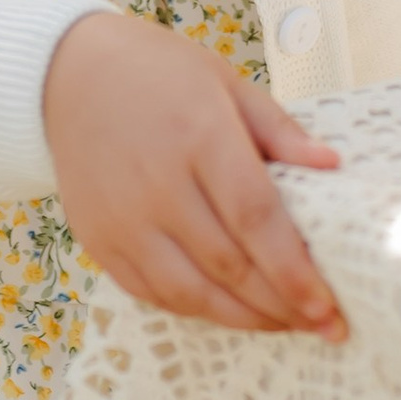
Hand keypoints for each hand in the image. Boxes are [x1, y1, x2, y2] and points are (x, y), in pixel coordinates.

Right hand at [43, 9, 345, 339]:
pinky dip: (197, 310)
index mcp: (199, 135)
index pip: (256, 218)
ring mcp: (123, 219)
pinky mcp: (99, 241)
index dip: (295, 271)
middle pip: (229, 265)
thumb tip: (332, 167)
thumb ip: (278, 129)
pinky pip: (153, 294)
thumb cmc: (159, 74)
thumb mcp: (225, 82)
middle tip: (324, 325)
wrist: (68, 76)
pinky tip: (230, 309)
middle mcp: (158, 184)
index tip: (330, 307)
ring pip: (191, 293)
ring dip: (244, 319)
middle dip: (282, 306)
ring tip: (283, 323)